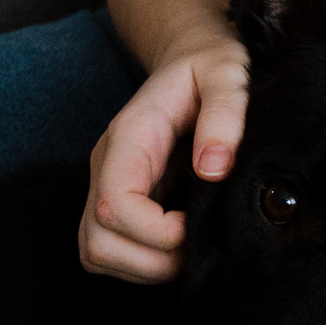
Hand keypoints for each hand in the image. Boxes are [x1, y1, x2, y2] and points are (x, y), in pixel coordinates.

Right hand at [77, 29, 251, 281]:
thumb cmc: (209, 65)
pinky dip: (143, 263)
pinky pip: (111, 250)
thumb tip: (214, 166)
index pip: (114, 206)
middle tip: (199, 246)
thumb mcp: (227, 73)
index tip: (196, 225)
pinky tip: (180, 245)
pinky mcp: (118, 201)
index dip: (156, 233)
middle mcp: (107, 166)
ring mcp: (108, 186)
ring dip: (146, 268)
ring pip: (98, 253)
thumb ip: (224, 114)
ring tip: (191, 248)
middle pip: (98, 242)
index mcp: (128, 138)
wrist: (191, 56)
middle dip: (151, 261)